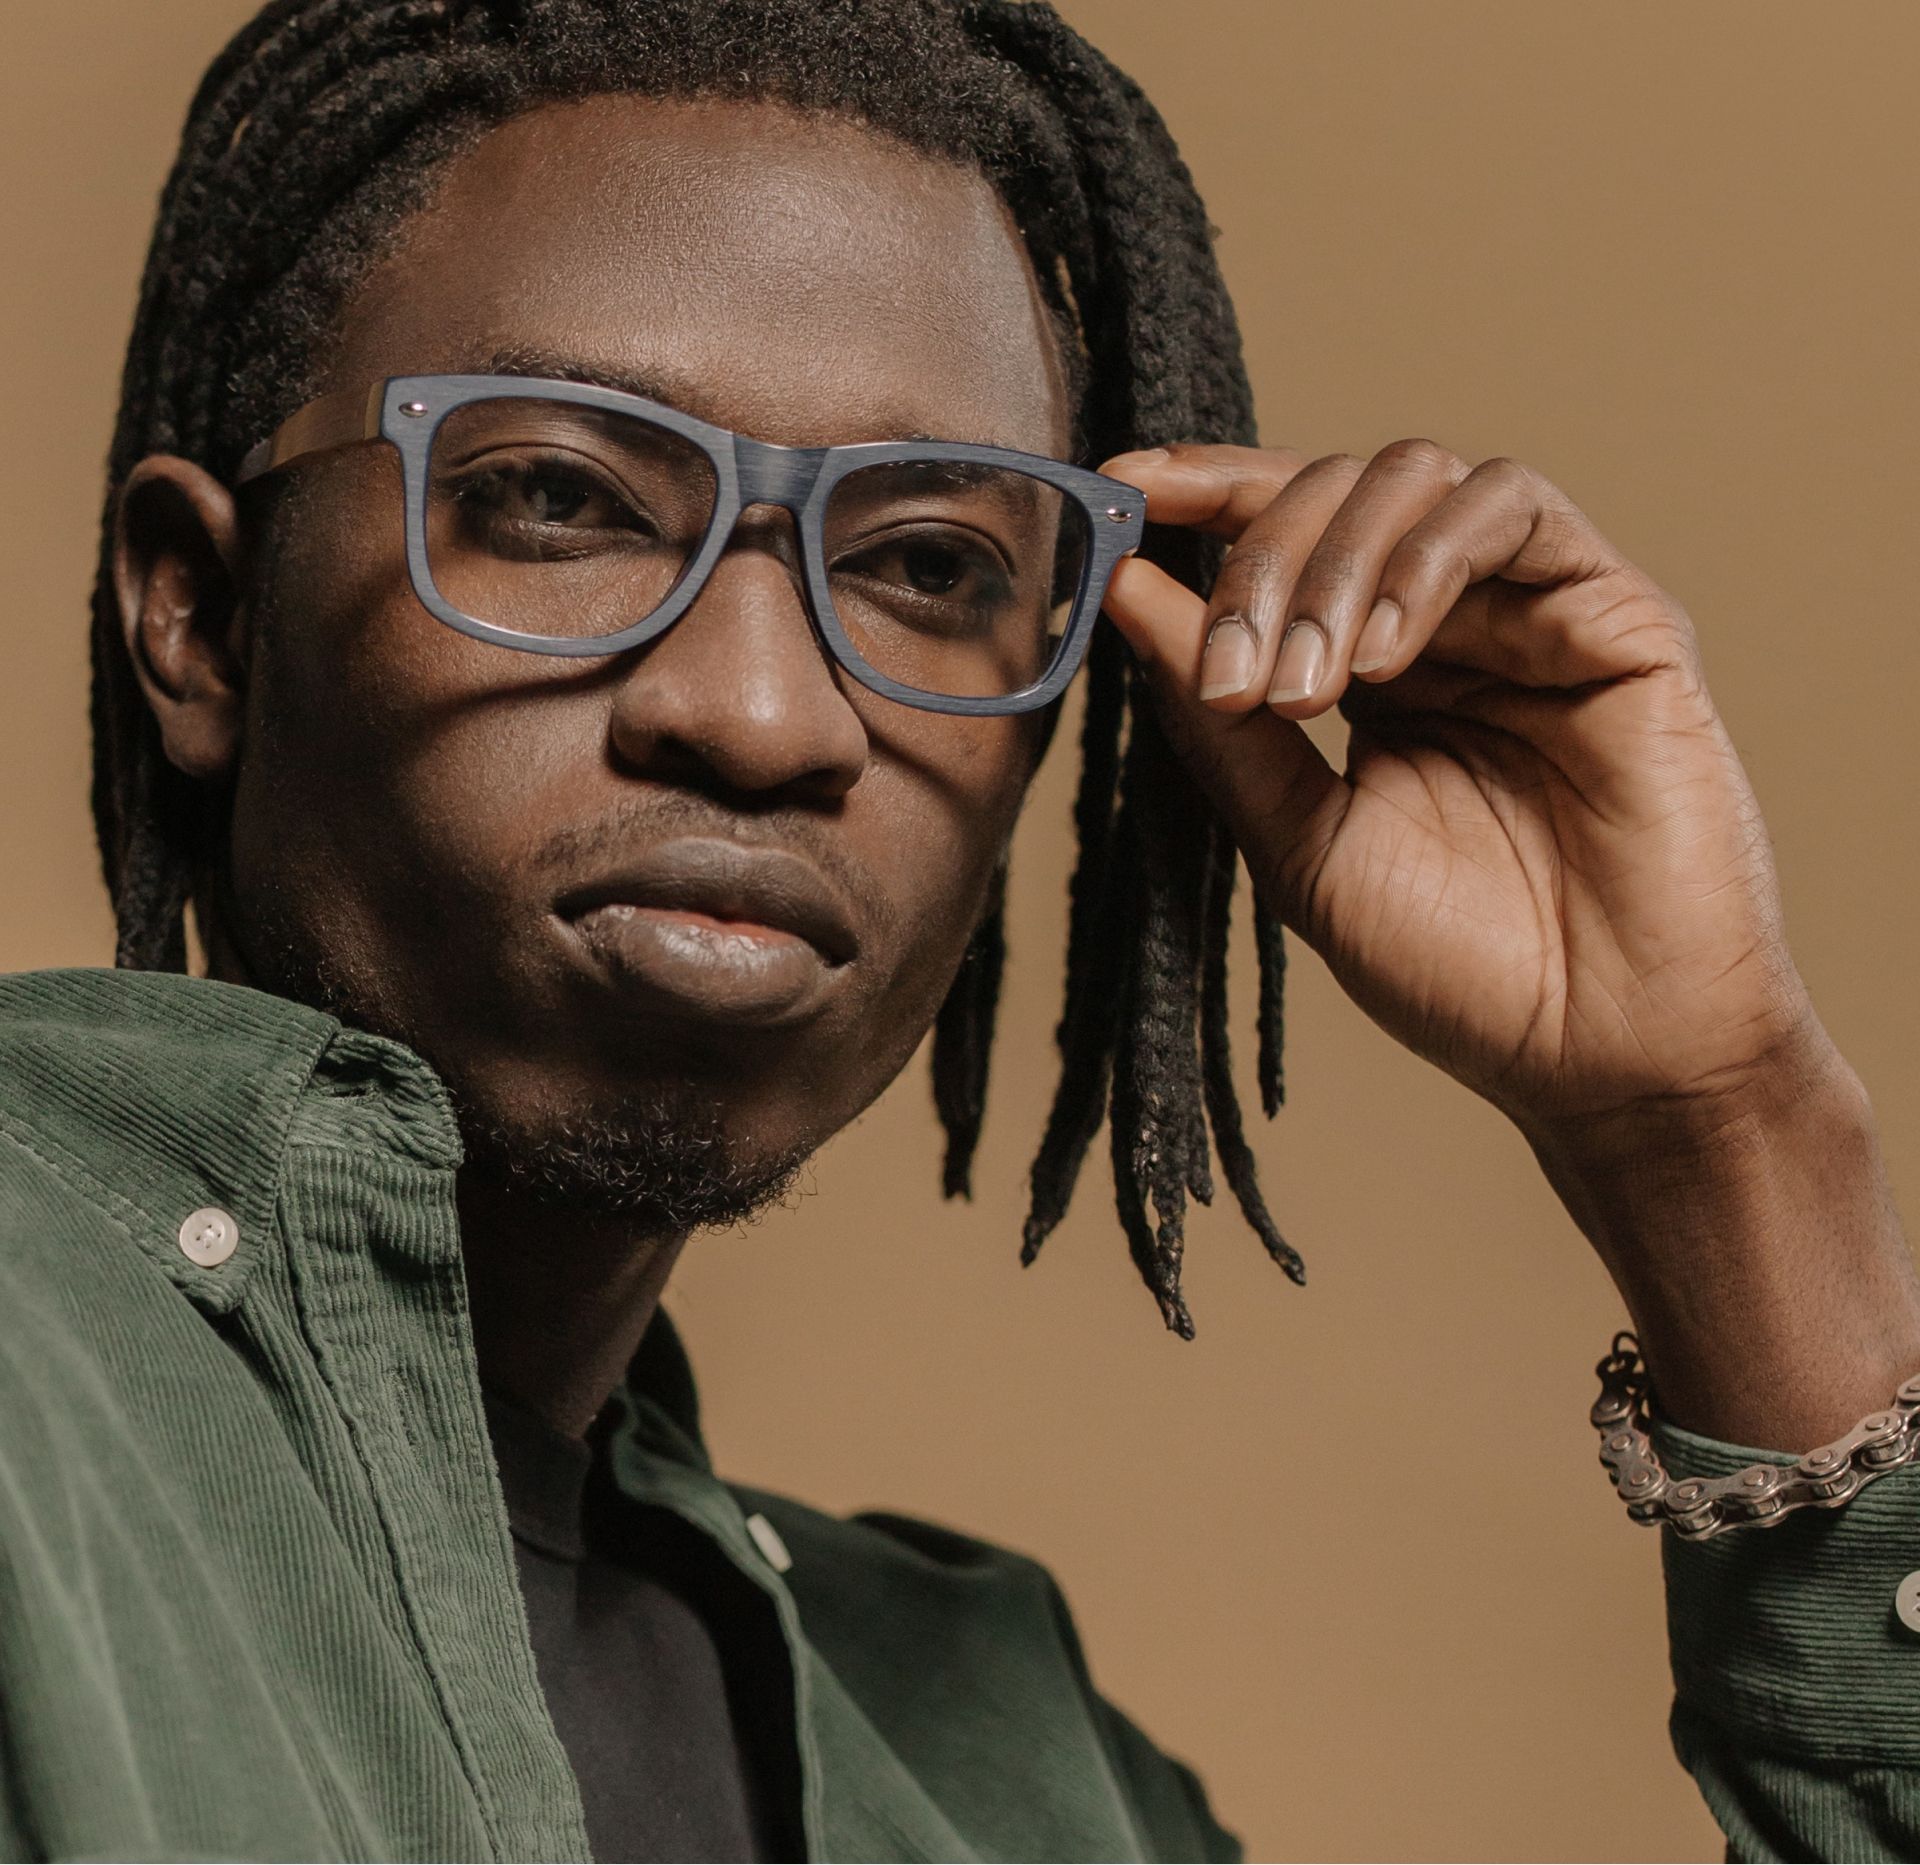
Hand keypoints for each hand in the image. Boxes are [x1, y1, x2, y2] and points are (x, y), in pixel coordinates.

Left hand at [1098, 438, 1807, 1141]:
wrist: (1599, 1052)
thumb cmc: (1456, 966)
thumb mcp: (1298, 840)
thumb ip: (1215, 718)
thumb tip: (1124, 591)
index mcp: (1369, 671)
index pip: (1282, 535)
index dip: (1202, 494)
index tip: (1119, 495)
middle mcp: (1449, 623)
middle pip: (1334, 492)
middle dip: (1257, 565)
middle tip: (1233, 681)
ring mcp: (1532, 610)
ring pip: (1416, 479)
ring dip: (1332, 564)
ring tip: (1303, 692)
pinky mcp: (1616, 612)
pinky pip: (1515, 509)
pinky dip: (1427, 558)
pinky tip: (1386, 655)